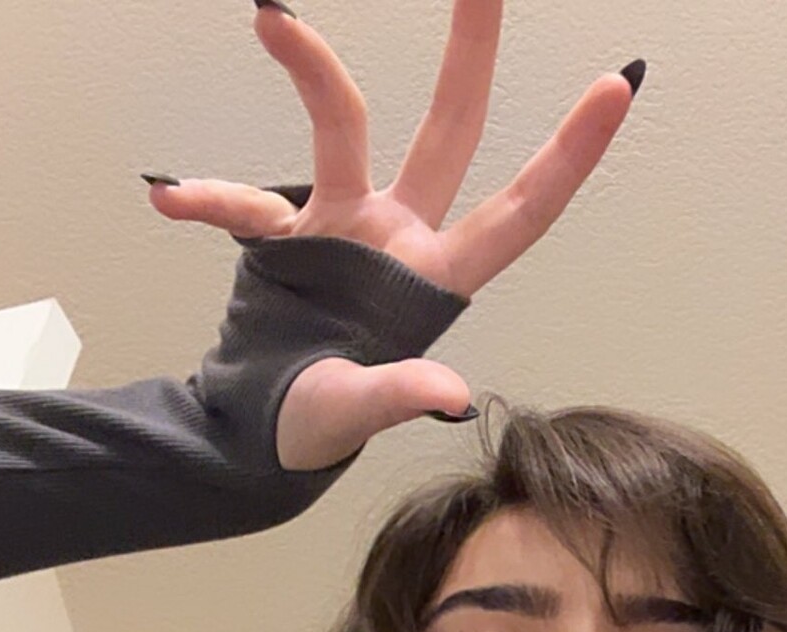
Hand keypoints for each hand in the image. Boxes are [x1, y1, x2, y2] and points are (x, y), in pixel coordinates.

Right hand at [146, 0, 642, 470]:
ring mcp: (341, 228)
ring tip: (271, 17)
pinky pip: (246, 199)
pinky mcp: (284, 235)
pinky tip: (169, 203)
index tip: (616, 87)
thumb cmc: (313, 431)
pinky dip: (206, 198)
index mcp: (434, 280)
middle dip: (470, 53)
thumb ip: (397, 394)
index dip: (569, 153)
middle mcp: (397, 237)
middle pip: (447, 128)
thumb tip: (451, 392)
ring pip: (341, 125)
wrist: (247, 435)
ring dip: (310, 71)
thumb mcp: (353, 413)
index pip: (518, 210)